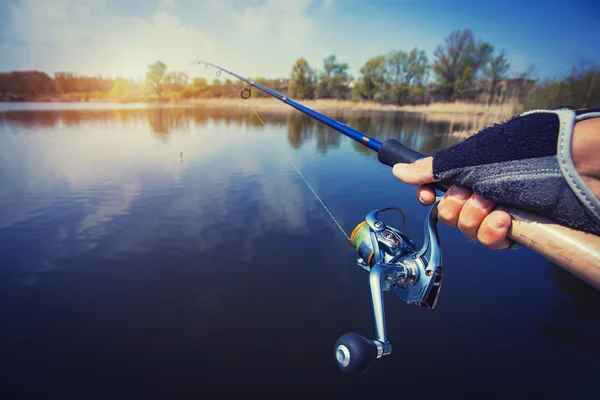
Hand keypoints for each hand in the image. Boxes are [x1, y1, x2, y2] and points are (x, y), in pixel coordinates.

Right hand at [392, 158, 512, 248]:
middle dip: (456, 205)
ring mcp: (495, 213)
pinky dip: (491, 232)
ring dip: (474, 216)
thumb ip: (429, 169)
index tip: (427, 195)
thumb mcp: (465, 160)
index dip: (427, 195)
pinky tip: (504, 218)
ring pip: (465, 229)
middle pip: (446, 214)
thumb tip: (397, 171)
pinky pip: (488, 242)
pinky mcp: (512, 231)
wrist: (560, 168)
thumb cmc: (513, 156)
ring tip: (493, 203)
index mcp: (466, 173)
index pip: (435, 190)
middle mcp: (478, 193)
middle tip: (473, 192)